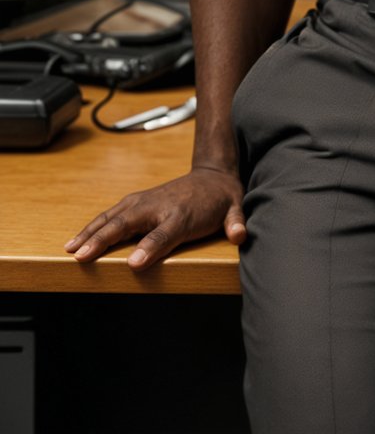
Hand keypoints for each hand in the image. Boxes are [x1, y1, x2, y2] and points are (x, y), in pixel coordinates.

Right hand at [64, 166, 245, 271]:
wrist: (212, 174)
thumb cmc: (220, 199)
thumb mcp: (233, 209)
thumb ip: (235, 223)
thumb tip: (240, 235)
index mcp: (181, 212)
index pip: (164, 234)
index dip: (150, 248)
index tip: (133, 265)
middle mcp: (157, 205)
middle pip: (127, 224)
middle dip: (104, 239)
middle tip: (82, 256)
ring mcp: (143, 201)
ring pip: (112, 218)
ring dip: (90, 233)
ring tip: (71, 250)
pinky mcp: (134, 202)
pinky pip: (110, 215)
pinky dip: (92, 227)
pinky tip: (78, 240)